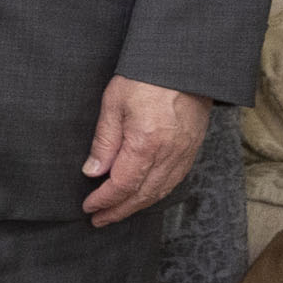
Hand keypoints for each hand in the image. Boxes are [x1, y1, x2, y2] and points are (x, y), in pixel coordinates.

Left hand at [82, 76, 212, 225]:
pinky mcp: (193, 148)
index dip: (105, 200)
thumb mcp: (114, 104)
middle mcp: (169, 154)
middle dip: (119, 211)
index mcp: (146, 143)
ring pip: (160, 191)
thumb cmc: (145, 77)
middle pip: (143, 195)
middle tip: (99, 220)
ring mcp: (185, 153)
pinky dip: (156, 193)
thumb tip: (92, 172)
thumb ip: (104, 142)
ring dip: (137, 206)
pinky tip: (143, 195)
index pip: (123, 185)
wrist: (184, 63)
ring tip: (117, 212)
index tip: (89, 208)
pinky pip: (174, 180)